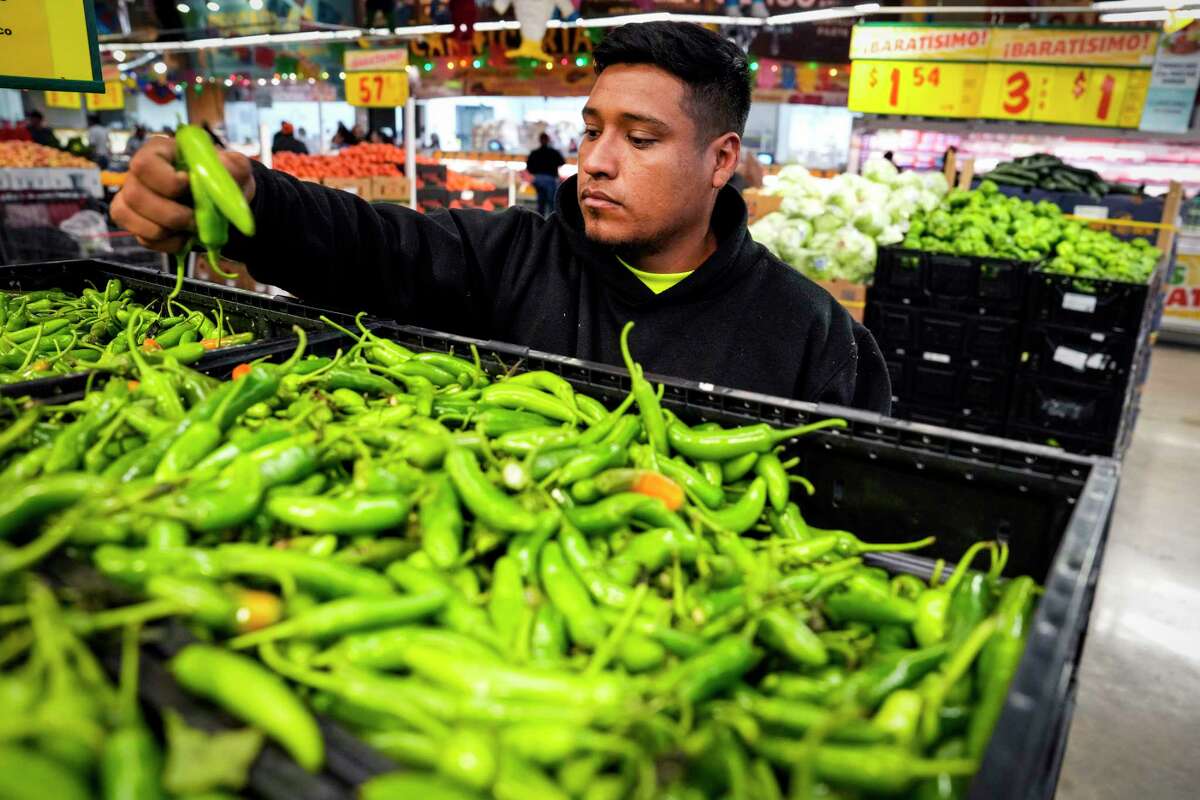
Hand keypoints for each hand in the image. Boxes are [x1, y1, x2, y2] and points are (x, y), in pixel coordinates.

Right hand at [110, 135, 254, 253]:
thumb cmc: (223, 178)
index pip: (145, 164)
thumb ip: (233, 164)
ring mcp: (132, 198)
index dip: (167, 181)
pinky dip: (168, 243)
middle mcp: (139, 174)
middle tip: (195, 219)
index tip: (190, 186)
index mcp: (160, 152)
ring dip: (167, 230)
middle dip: (169, 214)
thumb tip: (223, 166)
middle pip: (134, 195)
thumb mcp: (235, 167)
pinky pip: (142, 238)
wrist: (223, 203)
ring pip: (130, 218)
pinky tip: (185, 237)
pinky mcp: (136, 223)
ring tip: (192, 228)